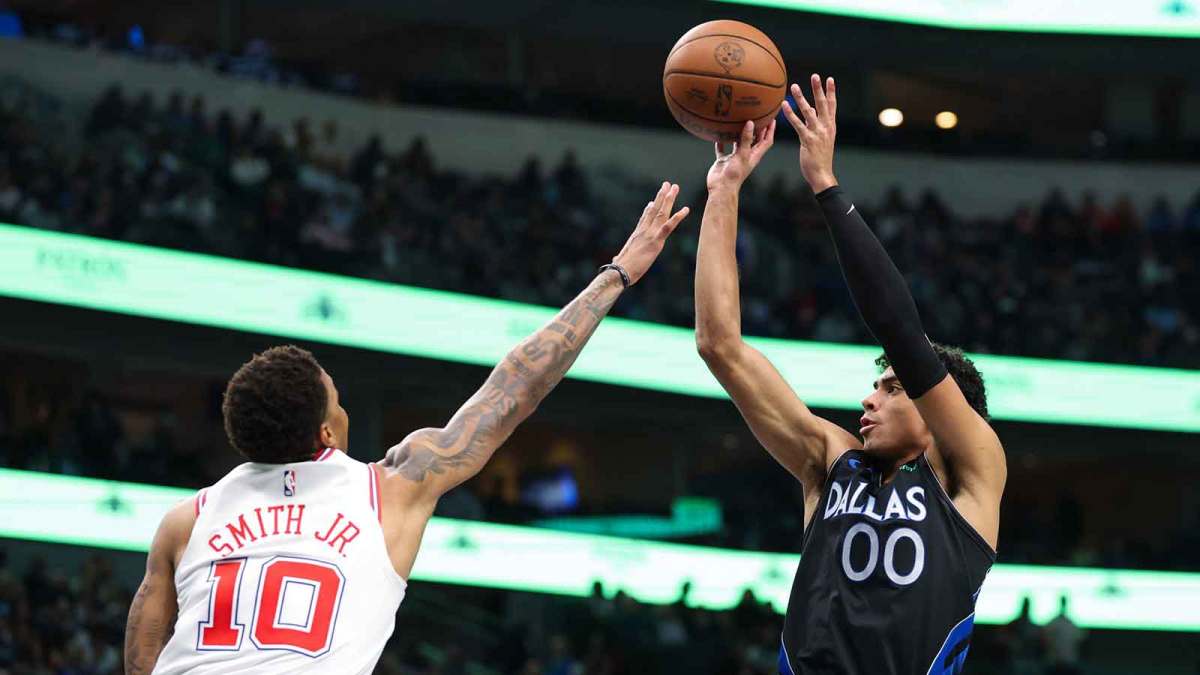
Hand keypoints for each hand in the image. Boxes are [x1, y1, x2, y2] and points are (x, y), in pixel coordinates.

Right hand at [611, 181, 689, 284]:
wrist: (620, 271)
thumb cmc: (619, 270)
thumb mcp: (622, 260)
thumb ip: (621, 257)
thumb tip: (616, 260)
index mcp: (636, 235)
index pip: (644, 219)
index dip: (649, 209)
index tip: (652, 201)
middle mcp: (643, 231)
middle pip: (654, 210)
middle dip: (661, 196)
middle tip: (666, 184)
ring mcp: (650, 234)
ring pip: (662, 213)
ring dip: (669, 199)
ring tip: (675, 188)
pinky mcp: (656, 241)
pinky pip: (668, 226)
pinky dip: (678, 217)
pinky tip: (686, 209)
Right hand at [706, 119, 775, 192]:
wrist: (721, 188)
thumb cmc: (734, 174)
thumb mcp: (742, 154)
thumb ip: (746, 139)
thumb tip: (750, 123)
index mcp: (754, 155)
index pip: (766, 141)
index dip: (771, 130)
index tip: (772, 118)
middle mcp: (746, 155)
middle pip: (755, 140)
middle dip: (758, 128)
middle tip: (758, 115)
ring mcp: (735, 158)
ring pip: (739, 142)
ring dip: (740, 133)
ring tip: (740, 120)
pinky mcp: (724, 160)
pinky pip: (723, 148)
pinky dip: (722, 141)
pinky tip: (719, 133)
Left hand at [781, 74, 837, 192]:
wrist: (822, 174)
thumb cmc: (820, 157)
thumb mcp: (822, 139)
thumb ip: (818, 124)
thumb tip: (811, 110)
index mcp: (830, 126)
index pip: (832, 106)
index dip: (831, 92)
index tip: (830, 79)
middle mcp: (826, 127)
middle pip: (823, 104)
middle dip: (819, 89)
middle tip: (815, 75)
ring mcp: (817, 133)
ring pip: (809, 112)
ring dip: (801, 98)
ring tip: (794, 86)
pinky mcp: (808, 140)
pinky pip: (798, 124)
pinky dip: (791, 114)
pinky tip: (784, 106)